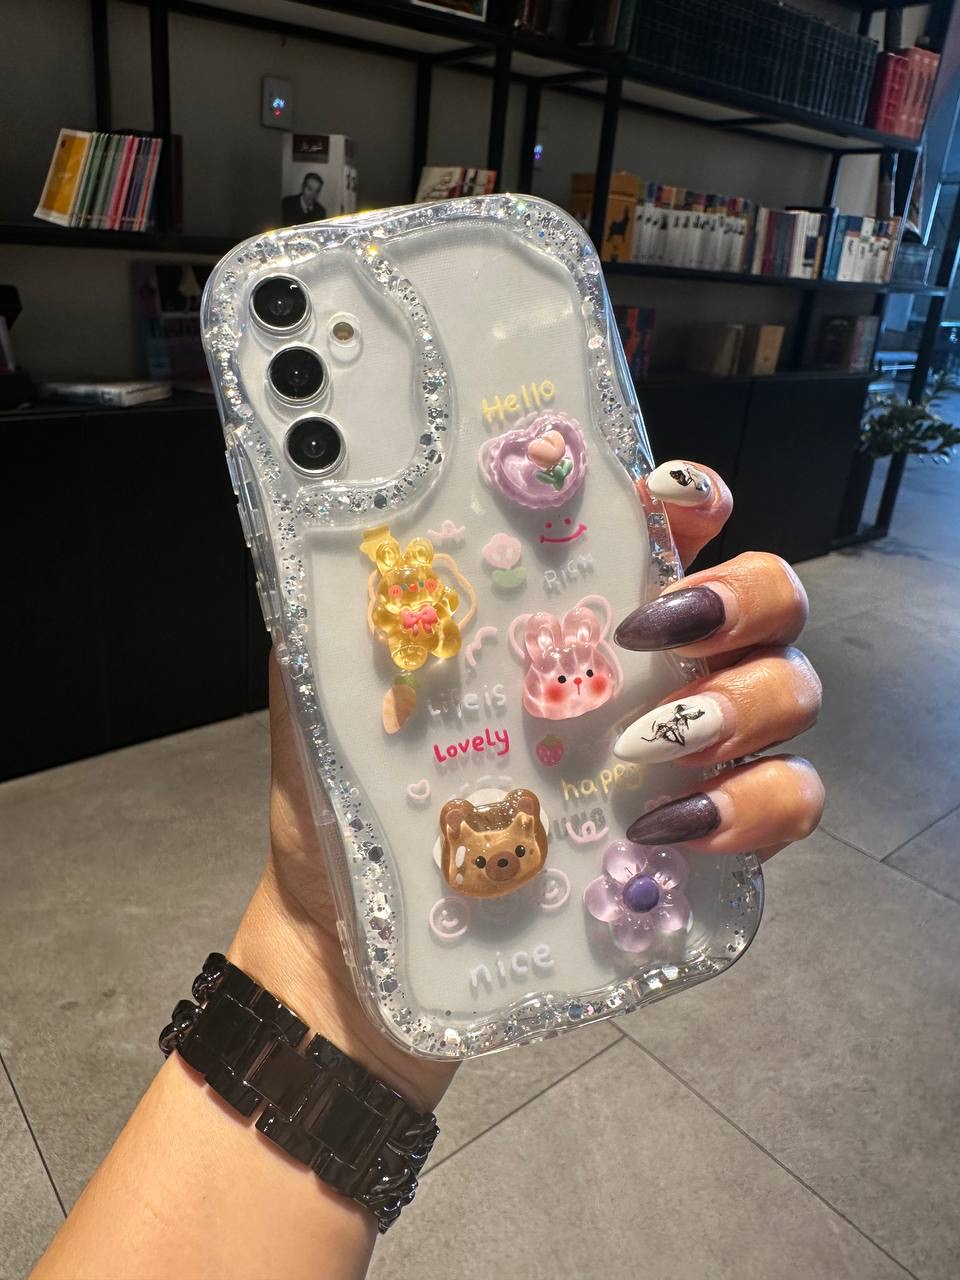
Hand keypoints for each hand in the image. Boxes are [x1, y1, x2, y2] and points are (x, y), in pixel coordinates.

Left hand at [229, 459, 823, 1108]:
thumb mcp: (331, 688)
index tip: (660, 504)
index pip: (673, 522)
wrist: (351, 947)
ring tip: (641, 749)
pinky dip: (749, 808)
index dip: (691, 497)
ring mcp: (689, 756)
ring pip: (792, 693)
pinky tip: (663, 831)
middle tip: (648, 635)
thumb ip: (356, 606)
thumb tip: (361, 519)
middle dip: (739, 598)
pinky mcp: (706, 845)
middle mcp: (650, 670)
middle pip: (769, 596)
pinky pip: (788, 806)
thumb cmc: (346, 803)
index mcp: (572, 615)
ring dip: (742, 706)